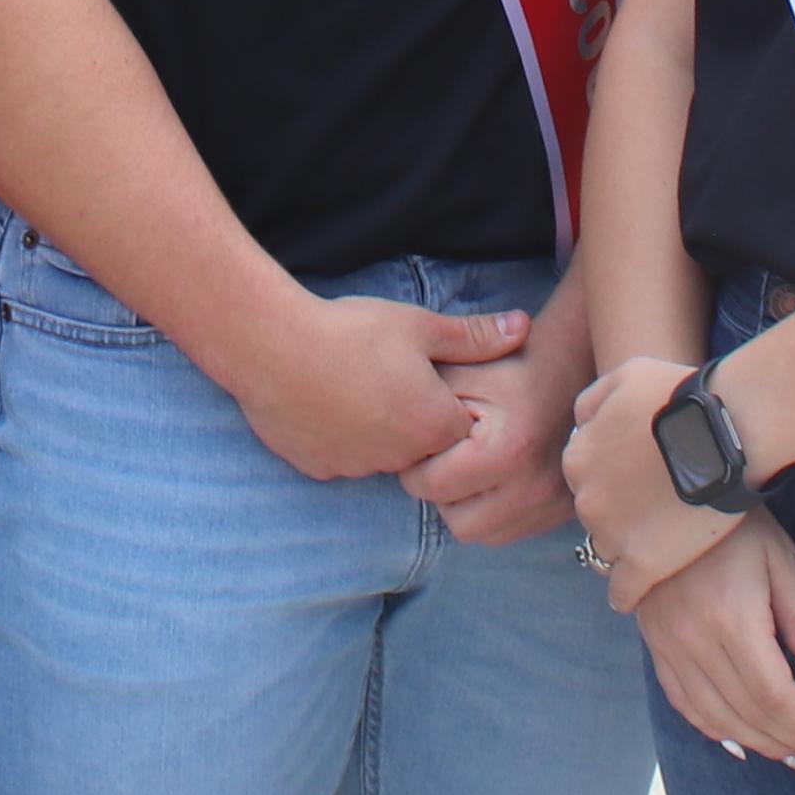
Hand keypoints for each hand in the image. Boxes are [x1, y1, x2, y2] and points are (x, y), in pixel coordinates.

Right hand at [230, 294, 524, 483]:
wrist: (271, 345)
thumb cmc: (350, 332)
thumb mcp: (419, 326)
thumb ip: (474, 337)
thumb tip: (523, 328)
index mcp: (432, 426)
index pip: (464, 432)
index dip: (450, 400)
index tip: (430, 375)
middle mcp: (399, 459)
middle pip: (423, 447)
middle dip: (415, 418)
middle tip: (390, 375)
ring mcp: (355, 468)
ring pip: (381, 454)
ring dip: (377, 429)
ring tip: (354, 382)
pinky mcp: (319, 468)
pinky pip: (341, 458)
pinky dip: (339, 436)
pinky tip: (325, 399)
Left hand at [406, 301, 598, 545]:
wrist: (572, 364)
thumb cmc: (509, 364)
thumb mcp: (460, 373)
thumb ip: (419, 406)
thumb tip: (383, 443)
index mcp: (506, 451)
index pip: (433, 488)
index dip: (417, 465)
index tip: (423, 444)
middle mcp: (535, 487)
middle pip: (459, 524)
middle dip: (444, 495)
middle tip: (447, 461)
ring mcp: (554, 503)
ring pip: (485, 535)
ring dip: (469, 508)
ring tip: (472, 469)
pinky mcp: (563, 511)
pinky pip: (512, 533)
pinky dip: (495, 514)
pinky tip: (495, 480)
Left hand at [564, 355, 736, 608]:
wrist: (724, 432)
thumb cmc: (679, 397)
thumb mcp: (625, 375)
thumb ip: (593, 400)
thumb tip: (580, 424)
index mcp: (577, 456)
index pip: (584, 475)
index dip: (611, 475)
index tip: (634, 478)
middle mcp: (585, 498)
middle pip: (596, 512)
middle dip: (618, 509)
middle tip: (652, 505)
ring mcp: (613, 534)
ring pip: (608, 550)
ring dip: (626, 546)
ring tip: (656, 540)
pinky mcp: (643, 565)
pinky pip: (622, 592)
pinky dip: (628, 593)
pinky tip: (640, 589)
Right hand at [634, 513, 794, 775]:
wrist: (666, 498)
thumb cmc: (733, 525)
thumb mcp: (779, 557)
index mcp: (730, 620)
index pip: (774, 695)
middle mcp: (694, 642)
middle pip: (747, 713)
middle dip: (791, 743)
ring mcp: (669, 647)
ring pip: (714, 717)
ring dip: (757, 744)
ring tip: (794, 757)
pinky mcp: (656, 646)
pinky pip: (683, 703)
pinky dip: (714, 729)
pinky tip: (739, 742)